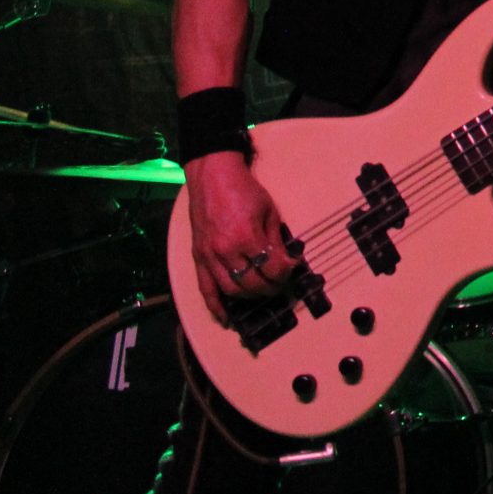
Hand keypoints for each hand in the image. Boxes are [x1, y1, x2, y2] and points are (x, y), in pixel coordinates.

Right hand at [184, 151, 297, 321]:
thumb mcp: (269, 210)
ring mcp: (209, 257)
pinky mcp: (198, 258)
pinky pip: (205, 289)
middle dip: (271, 287)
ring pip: (231, 291)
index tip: (293, 268)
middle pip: (252, 284)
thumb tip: (286, 260)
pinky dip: (216, 307)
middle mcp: (225, 251)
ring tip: (263, 292)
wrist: (212, 176)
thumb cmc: (243, 189)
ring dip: (250, 297)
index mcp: (246, 237)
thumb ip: (275, 239)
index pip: (271, 268)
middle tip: (281, 283)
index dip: (287, 271)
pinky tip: (226, 318)